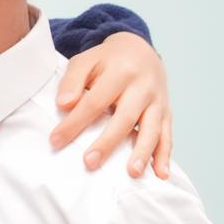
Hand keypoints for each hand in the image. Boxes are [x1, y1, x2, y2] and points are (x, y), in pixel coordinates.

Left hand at [50, 32, 171, 179]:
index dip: (75, 122)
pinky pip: (167, 135)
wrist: (141, 50)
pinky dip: (165, 156)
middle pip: (125, 118)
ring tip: (132, 173)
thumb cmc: (108, 60)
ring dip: (143, 152)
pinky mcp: (166, 113)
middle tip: (90, 163)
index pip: (95, 101)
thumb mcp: (86, 60)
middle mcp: (143, 87)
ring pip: (152, 129)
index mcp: (120, 72)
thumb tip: (63, 104)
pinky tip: (160, 174)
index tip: (56, 141)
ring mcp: (158, 101)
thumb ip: (73, 80)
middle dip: (107, 142)